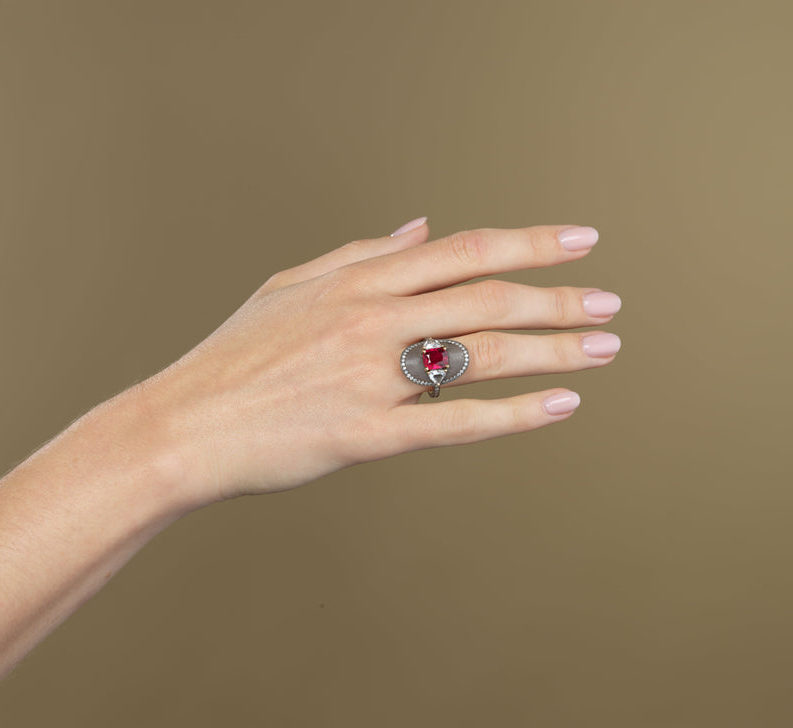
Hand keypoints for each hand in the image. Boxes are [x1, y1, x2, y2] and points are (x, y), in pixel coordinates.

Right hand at [137, 219, 619, 505]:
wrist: (182, 426)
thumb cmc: (232, 357)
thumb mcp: (289, 287)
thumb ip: (359, 252)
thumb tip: (421, 226)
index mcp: (355, 280)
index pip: (462, 250)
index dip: (529, 243)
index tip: (581, 240)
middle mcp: (370, 320)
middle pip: (488, 299)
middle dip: (560, 300)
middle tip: (611, 304)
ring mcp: (369, 378)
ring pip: (483, 355)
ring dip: (554, 350)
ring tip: (604, 349)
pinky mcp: (366, 435)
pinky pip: (457, 422)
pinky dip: (515, 413)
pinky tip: (561, 407)